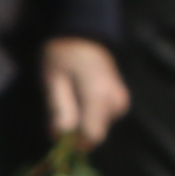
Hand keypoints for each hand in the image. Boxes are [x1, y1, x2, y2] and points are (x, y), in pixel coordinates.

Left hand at [43, 33, 128, 153]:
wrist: (83, 34)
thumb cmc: (63, 55)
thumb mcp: (53, 81)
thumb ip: (59, 109)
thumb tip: (59, 137)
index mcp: (100, 98)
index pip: (92, 136)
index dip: (72, 141)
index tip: (55, 132)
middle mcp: (116, 103)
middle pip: (94, 133)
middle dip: (74, 130)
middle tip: (57, 107)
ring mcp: (121, 102)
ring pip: (97, 126)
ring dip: (80, 120)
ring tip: (67, 96)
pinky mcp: (120, 101)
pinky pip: (101, 117)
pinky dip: (87, 114)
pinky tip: (77, 96)